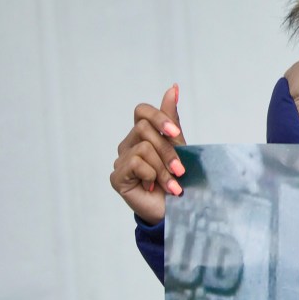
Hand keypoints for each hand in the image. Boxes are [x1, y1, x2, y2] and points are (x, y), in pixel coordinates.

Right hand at [110, 84, 186, 224]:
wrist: (178, 212)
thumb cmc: (180, 180)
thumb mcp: (180, 148)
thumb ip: (172, 120)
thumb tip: (174, 87)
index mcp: (143, 135)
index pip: (142, 111)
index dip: (159, 117)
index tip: (175, 132)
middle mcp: (129, 145)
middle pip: (145, 129)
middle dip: (169, 150)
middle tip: (181, 171)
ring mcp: (121, 160)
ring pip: (143, 147)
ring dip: (164, 168)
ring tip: (173, 185)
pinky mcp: (117, 176)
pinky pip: (135, 162)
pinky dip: (151, 175)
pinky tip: (153, 188)